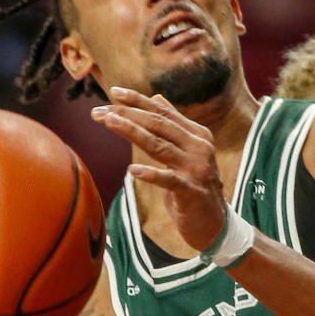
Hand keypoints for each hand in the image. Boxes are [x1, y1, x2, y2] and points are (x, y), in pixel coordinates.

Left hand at [93, 88, 226, 252]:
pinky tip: (133, 170)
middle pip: (158, 124)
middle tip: (100, 111)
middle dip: (127, 114)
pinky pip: (168, 180)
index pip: (162, 112)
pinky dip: (151, 174)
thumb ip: (173, 125)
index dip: (138, 100)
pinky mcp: (192, 192)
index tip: (113, 91)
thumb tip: (156, 97)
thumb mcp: (186, 151)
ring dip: (132, 132)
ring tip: (109, 122)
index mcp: (196, 134)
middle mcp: (199, 147)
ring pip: (159, 146)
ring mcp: (196, 169)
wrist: (214, 223)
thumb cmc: (194, 186)